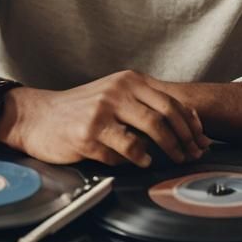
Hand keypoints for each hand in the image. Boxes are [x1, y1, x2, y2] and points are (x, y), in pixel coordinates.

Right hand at [0, 70, 211, 167]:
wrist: (40, 116)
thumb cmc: (81, 109)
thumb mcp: (114, 95)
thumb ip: (144, 103)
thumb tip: (183, 123)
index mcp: (128, 80)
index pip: (170, 99)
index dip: (190, 122)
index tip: (201, 137)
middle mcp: (118, 90)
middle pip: (165, 114)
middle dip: (185, 138)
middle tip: (192, 154)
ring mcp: (104, 111)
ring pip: (150, 129)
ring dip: (168, 149)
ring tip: (173, 160)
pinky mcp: (89, 133)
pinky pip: (124, 150)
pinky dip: (137, 159)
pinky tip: (141, 162)